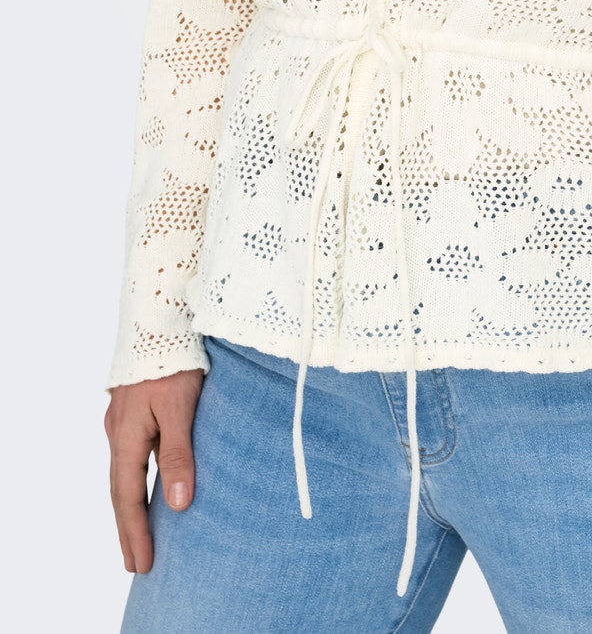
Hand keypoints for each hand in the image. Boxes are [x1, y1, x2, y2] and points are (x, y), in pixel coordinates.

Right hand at [105, 368, 204, 572]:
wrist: (160, 316)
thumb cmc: (174, 359)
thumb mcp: (181, 408)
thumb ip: (179, 454)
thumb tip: (178, 505)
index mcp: (127, 436)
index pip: (128, 497)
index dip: (135, 532)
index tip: (141, 564)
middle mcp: (119, 431)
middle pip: (121, 490)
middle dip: (129, 528)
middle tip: (136, 563)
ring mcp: (124, 419)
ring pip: (126, 471)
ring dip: (132, 505)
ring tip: (141, 534)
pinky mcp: (135, 407)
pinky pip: (133, 453)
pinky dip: (137, 478)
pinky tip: (148, 484)